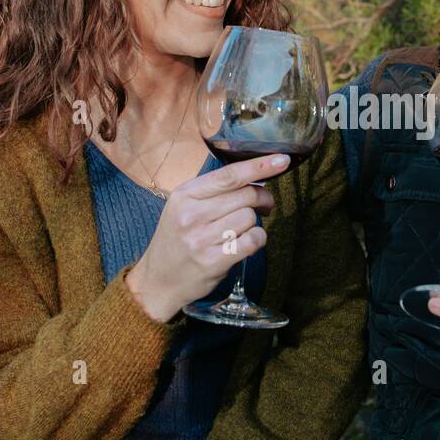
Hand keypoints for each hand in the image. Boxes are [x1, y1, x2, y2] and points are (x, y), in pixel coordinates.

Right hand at [126, 153, 284, 320]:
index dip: (259, 166)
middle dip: (263, 199)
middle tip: (265, 206)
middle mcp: (191, 215)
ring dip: (254, 223)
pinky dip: (257, 240)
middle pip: (246, 195)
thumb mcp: (184, 207)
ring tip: (243, 230)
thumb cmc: (177, 240)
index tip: (282, 160)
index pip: (229, 175)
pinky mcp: (213, 261)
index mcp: (185, 195)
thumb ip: (214, 192)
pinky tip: (248, 242)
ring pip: (250, 218)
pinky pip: (252, 241)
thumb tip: (257, 179)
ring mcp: (201, 239)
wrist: (158, 280)